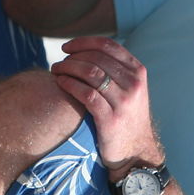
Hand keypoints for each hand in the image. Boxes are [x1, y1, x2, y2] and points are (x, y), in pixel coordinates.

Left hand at [52, 37, 161, 169]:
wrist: (136, 152)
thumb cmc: (126, 117)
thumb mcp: (131, 89)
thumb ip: (116, 70)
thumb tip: (87, 50)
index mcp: (138, 72)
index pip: (108, 45)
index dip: (83, 42)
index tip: (67, 48)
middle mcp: (133, 84)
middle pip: (96, 58)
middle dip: (72, 57)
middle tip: (58, 63)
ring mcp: (123, 102)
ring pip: (90, 73)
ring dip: (68, 68)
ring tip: (56, 71)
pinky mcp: (111, 119)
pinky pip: (86, 94)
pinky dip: (70, 84)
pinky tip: (60, 83)